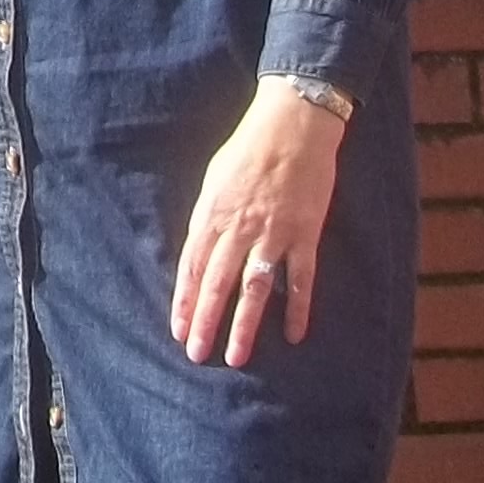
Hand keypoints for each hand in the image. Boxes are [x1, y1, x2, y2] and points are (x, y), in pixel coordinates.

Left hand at [171, 82, 345, 365]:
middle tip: (196, 355)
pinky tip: (294, 336)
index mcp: (212, 212)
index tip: (178, 329)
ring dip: (244, 325)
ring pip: (255, 289)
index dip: (184, 300)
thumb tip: (199, 252)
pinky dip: (297, 309)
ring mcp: (274, 234)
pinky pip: (300, 280)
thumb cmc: (248, 148)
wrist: (292, 125)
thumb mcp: (214, 178)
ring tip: (236, 357)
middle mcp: (239, 227)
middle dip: (205, 321)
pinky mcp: (305, 234)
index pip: (192, 265)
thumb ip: (208, 217)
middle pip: (217, 283)